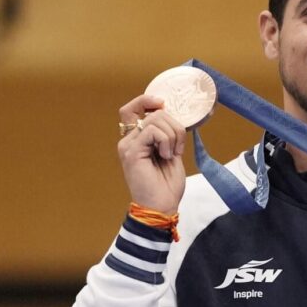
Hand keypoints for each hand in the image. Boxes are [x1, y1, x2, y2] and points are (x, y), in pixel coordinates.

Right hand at [117, 95, 186, 214]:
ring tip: (172, 154)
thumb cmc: (167, 184)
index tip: (164, 104)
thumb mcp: (171, 152)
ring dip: (173, 135)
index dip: (148, 100)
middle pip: (152, 112)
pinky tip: (167, 156)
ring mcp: (128, 145)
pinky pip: (152, 130)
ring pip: (155, 119)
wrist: (162, 206)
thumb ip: (168, 133)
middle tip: (178, 146)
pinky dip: (166, 140)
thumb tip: (171, 113)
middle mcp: (128, 140)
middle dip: (174, 124)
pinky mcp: (131, 151)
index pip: (133, 108)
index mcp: (136, 139)